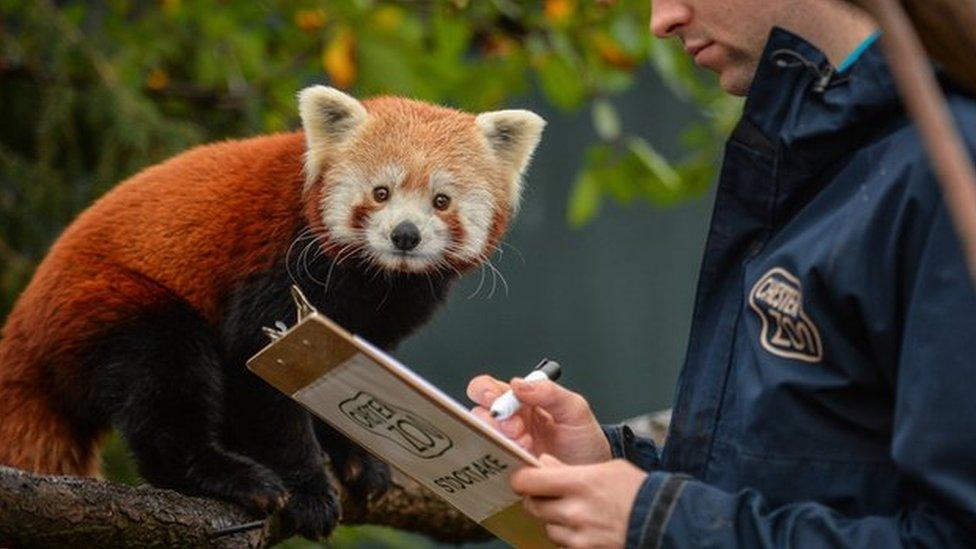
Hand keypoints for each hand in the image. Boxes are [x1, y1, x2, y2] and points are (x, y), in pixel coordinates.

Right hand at [467, 374, 610, 464]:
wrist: (592, 474)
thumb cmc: (584, 441)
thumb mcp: (575, 410)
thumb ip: (550, 392)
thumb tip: (519, 384)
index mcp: (521, 401)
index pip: (489, 387)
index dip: (486, 391)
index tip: (499, 402)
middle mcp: (509, 421)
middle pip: (479, 413)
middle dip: (494, 420)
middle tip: (516, 428)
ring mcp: (507, 446)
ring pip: (483, 438)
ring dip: (501, 440)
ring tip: (526, 445)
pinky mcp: (508, 469)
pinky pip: (491, 463)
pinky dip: (504, 460)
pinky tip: (524, 460)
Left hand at [511, 455, 645, 548]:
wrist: (665, 523)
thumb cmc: (638, 492)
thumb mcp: (606, 468)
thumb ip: (569, 467)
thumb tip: (543, 463)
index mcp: (579, 483)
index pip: (528, 481)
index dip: (523, 479)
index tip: (526, 477)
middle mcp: (574, 511)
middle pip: (533, 505)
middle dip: (539, 498)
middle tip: (553, 493)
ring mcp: (578, 536)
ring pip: (547, 526)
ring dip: (554, 519)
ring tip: (578, 511)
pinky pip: (561, 544)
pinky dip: (568, 536)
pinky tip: (585, 527)